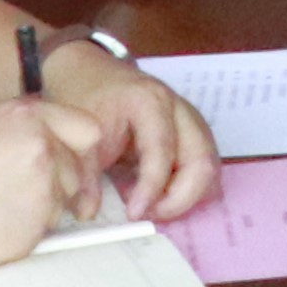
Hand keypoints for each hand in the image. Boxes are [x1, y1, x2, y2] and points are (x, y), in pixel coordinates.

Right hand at [0, 93, 118, 276]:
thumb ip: (27, 127)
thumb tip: (58, 137)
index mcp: (28, 116)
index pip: (87, 129)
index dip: (78, 149)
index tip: (70, 161)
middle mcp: (42, 146)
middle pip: (79, 170)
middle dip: (58, 183)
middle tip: (14, 190)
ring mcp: (43, 186)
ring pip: (64, 201)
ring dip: (42, 208)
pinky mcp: (38, 224)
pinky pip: (48, 228)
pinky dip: (28, 229)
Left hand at [44, 42, 223, 221]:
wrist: (88, 70)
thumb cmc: (84, 96)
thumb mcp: (77, 134)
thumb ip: (84, 175)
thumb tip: (89, 213)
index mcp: (151, 102)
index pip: (163, 152)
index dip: (151, 189)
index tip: (133, 214)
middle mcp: (179, 108)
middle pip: (202, 161)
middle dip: (181, 198)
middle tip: (150, 215)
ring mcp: (189, 119)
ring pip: (209, 166)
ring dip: (188, 195)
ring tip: (154, 207)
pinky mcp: (191, 132)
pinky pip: (202, 165)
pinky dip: (189, 187)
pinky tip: (163, 196)